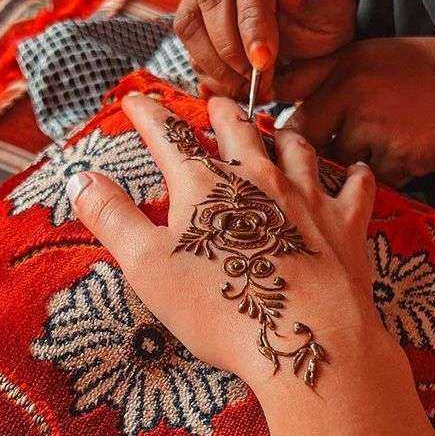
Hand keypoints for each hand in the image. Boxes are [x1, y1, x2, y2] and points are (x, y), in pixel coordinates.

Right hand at [68, 93, 382, 393]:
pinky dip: (353, 175)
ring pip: (295, 147)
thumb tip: (80, 177)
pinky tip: (354, 169)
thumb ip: (112, 217)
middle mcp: (258, 178)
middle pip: (237, 130)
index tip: (136, 100)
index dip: (148, 116)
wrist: (306, 335)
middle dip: (221, 111)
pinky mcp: (344, 224)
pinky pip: (354, 187)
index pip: (169, 138)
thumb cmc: (223, 306)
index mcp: (205, 186)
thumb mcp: (148, 266)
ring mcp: (306, 197)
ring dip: (281, 133)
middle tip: (215, 100)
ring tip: (276, 128)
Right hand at [174, 0, 355, 102]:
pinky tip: (232, 84)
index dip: (253, 20)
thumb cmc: (321, 15)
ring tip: (246, 86)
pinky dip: (208, 70)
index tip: (263, 60)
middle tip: (255, 80)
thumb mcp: (329, 8)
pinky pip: (188, 43)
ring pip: (190, 20)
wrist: (311, 26)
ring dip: (216, 63)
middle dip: (231, 47)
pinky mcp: (194, 11)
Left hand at [277, 37, 434, 186]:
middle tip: (334, 149)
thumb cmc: (425, 74)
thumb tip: (282, 97)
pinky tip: (405, 154)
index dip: (284, 115)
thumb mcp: (373, 56)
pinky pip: (371, 180)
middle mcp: (353, 93)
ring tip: (385, 143)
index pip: (288, 92)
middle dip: (314, 149)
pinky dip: (384, 175)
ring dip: (353, 163)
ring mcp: (374, 128)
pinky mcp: (395, 159)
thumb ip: (330, 75)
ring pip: (338, 162)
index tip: (286, 128)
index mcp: (345, 64)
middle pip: (305, 137)